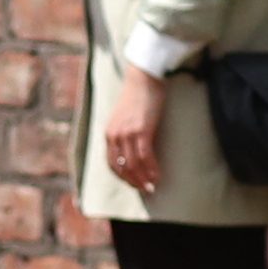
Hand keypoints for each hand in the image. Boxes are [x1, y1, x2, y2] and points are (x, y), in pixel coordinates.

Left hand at [102, 62, 167, 196]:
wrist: (144, 78)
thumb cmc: (138, 96)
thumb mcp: (124, 118)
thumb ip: (124, 134)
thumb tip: (133, 152)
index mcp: (109, 133)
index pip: (111, 163)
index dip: (123, 177)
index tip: (133, 184)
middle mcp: (115, 135)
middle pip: (122, 167)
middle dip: (134, 181)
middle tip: (145, 189)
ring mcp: (127, 133)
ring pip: (133, 165)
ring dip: (144, 178)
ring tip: (153, 185)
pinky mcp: (141, 130)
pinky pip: (145, 156)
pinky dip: (151, 169)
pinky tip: (158, 175)